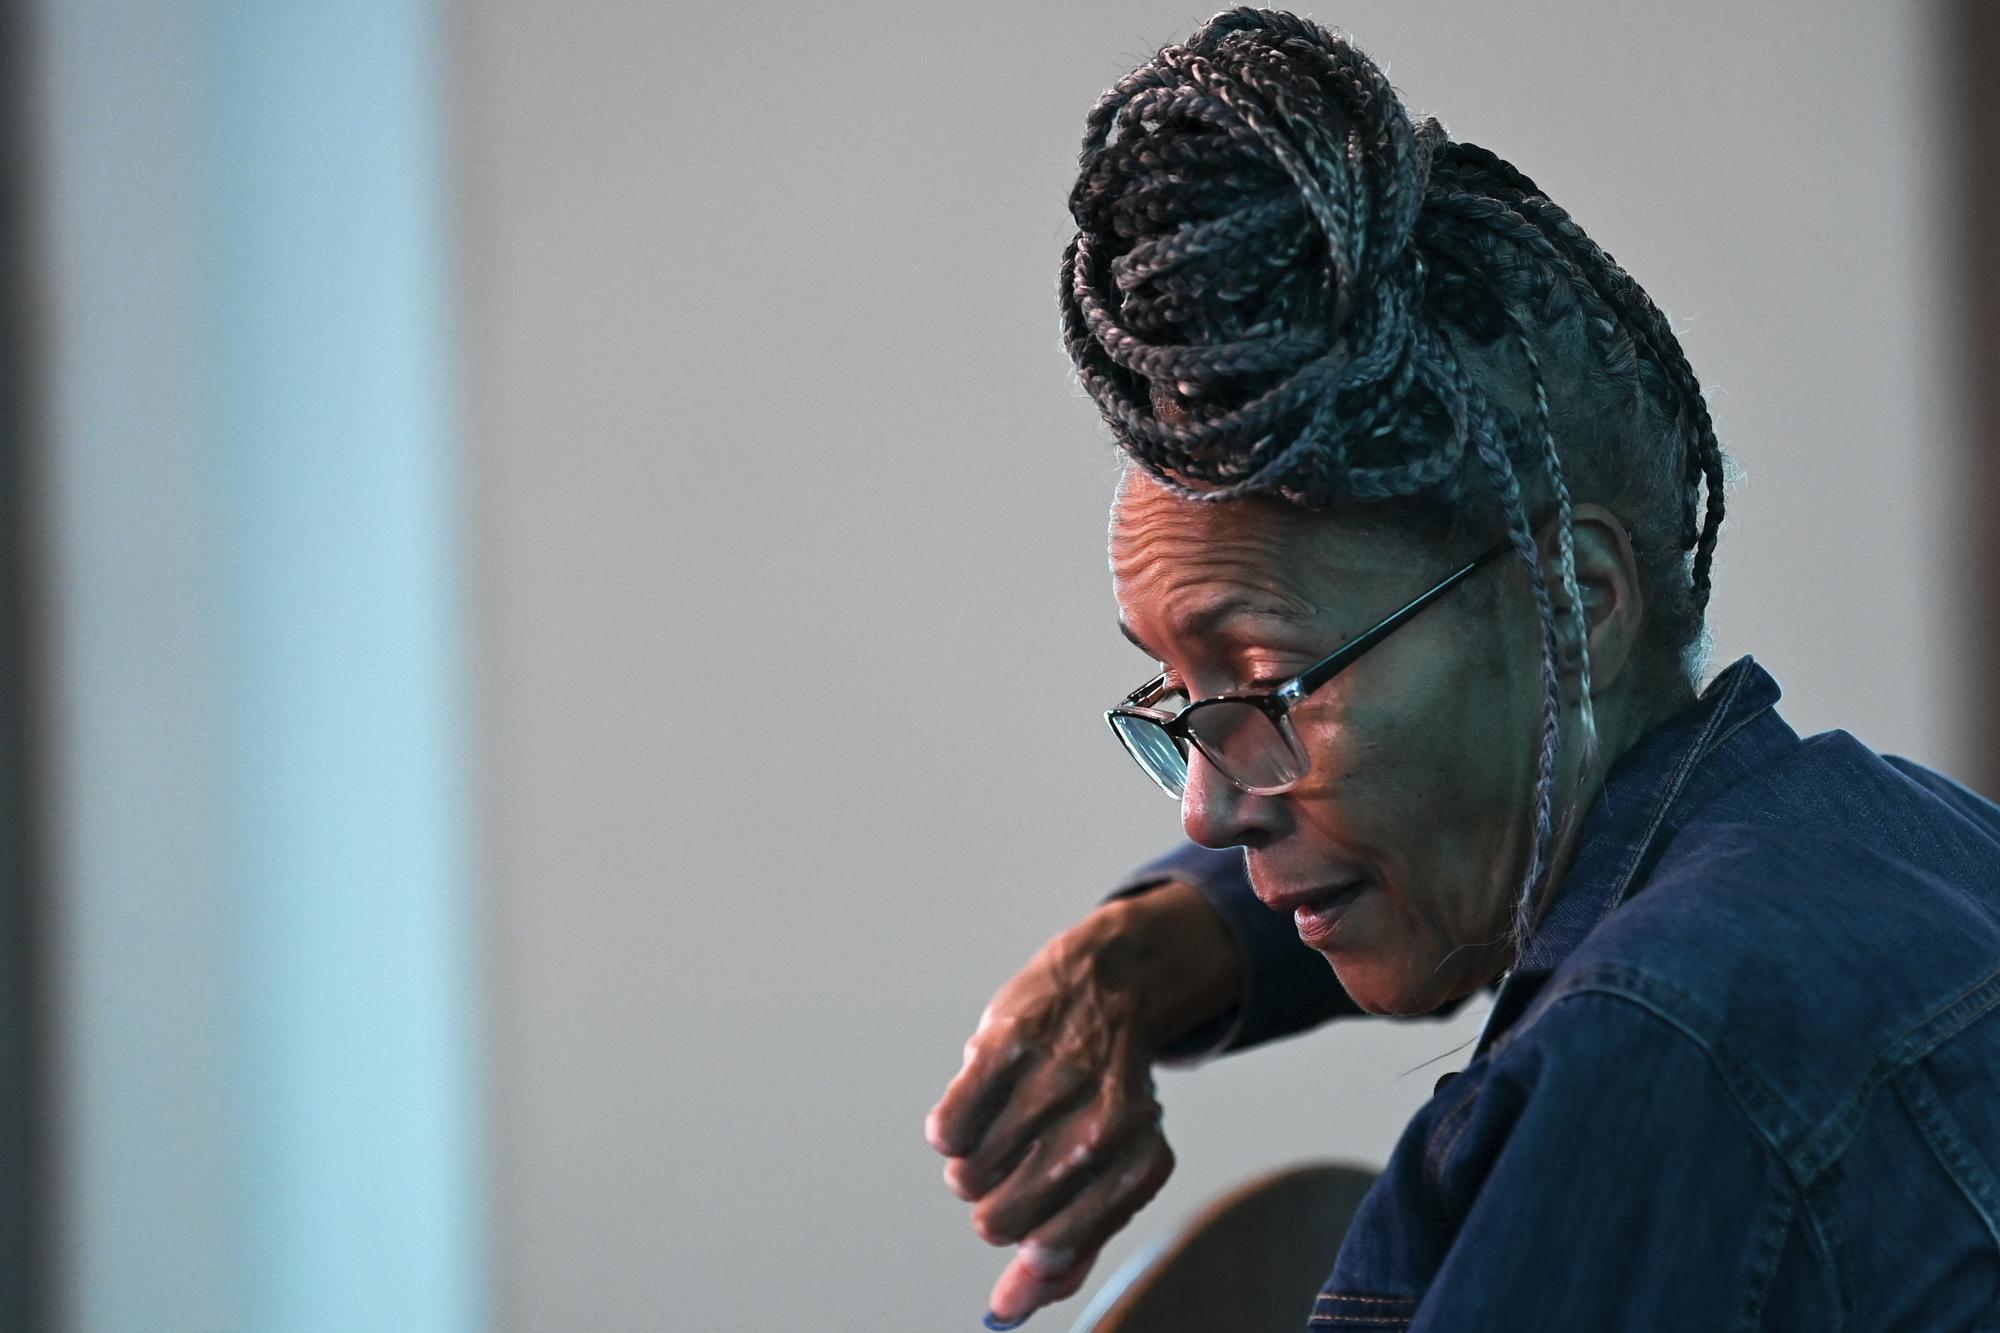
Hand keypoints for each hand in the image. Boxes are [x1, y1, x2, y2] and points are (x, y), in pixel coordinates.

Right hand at [925, 882, 1240, 1325]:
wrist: (1114, 982)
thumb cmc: (1104, 1093)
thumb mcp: (1107, 1171)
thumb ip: (1065, 1252)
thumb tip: (1007, 1314)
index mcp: (1139, 1158)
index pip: (1058, 1248)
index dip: (1031, 1246)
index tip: (1031, 1224)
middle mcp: (1106, 1120)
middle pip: (1001, 1221)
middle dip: (994, 1207)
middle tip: (1016, 1169)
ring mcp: (1056, 1077)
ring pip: (968, 1176)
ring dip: (972, 1165)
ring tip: (1002, 1129)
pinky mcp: (1007, 1041)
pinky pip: (949, 1128)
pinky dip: (952, 1129)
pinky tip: (978, 1106)